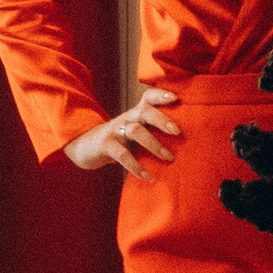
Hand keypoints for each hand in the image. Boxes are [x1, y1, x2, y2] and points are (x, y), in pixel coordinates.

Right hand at [65, 88, 179, 182]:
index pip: (148, 97)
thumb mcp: (135, 131)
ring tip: (169, 158)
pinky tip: (148, 177)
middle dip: (162, 120)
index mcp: (136, 113)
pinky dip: (136, 167)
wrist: (86, 147)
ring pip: (135, 131)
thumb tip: (186, 144)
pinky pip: (122, 155)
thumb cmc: (120, 140)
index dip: (161, 95)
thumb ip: (153, 132)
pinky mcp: (105, 145)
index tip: (176, 98)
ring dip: (154, 144)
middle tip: (178, 132)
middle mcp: (127, 118)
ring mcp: (115, 130)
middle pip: (145, 112)